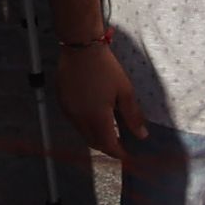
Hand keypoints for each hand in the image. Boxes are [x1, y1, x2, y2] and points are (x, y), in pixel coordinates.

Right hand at [56, 40, 147, 156]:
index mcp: (97, 118)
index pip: (108, 145)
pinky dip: (85, 125)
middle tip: (119, 143)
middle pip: (93, 142)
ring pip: (83, 133)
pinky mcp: (62, 103)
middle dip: (107, 147)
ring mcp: (69, 111)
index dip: (118, 153)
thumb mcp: (124, 91)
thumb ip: (132, 115)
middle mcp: (80, 119)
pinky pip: (74, 122)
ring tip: (108, 130)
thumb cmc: (106, 68)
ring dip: (95, 136)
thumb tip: (142, 135)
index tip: (127, 155)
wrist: (80, 48)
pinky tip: (93, 115)